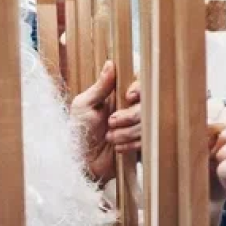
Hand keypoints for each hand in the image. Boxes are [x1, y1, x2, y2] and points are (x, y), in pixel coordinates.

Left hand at [71, 61, 140, 180]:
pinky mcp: (141, 144)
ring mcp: (137, 127)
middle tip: (111, 122)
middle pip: (146, 105)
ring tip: (110, 137)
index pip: (140, 84)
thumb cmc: (78, 131)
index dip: (139, 88)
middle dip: (129, 115)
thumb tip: (111, 63)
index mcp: (119, 96)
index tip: (128, 96)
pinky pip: (147, 141)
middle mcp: (131, 109)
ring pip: (147, 124)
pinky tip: (117, 148)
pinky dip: (131, 144)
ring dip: (127, 132)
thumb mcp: (84, 105)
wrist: (80, 161)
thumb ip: (100, 86)